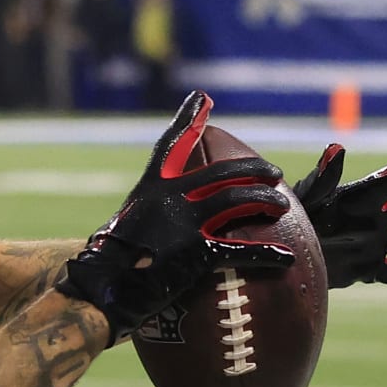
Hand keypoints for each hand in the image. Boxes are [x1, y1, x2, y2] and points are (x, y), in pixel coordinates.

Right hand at [57, 91, 293, 346]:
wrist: (101, 288)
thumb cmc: (104, 266)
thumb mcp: (121, 227)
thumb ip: (144, 218)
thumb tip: (154, 225)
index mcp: (150, 188)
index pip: (171, 145)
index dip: (187, 119)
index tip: (202, 98)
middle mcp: (170, 197)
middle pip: (221, 173)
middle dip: (252, 170)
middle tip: (273, 173)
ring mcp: (184, 221)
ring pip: (237, 200)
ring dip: (265, 200)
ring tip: (282, 205)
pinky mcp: (196, 251)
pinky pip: (242, 249)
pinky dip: (268, 252)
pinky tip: (285, 257)